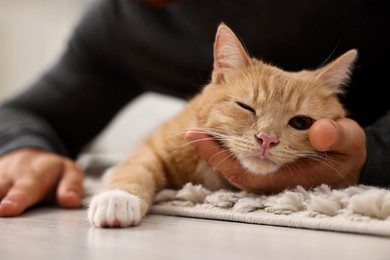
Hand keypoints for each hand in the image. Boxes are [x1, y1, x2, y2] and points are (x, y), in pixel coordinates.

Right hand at [0, 149, 83, 216]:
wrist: (32, 158)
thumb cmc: (53, 172)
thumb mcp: (70, 173)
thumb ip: (71, 186)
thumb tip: (71, 201)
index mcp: (36, 172)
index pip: (27, 186)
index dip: (17, 198)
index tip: (8, 209)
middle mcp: (12, 173)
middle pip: (0, 186)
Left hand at [186, 118, 365, 192]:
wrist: (341, 156)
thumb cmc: (344, 151)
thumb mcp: (349, 143)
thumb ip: (339, 137)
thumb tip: (320, 132)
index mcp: (288, 175)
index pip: (246, 172)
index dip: (222, 157)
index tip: (197, 136)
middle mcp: (272, 176)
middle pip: (232, 169)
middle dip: (211, 151)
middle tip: (190, 132)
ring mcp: (266, 167)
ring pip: (233, 162)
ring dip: (214, 146)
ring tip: (194, 130)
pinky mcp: (264, 156)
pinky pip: (240, 152)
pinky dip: (224, 141)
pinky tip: (211, 127)